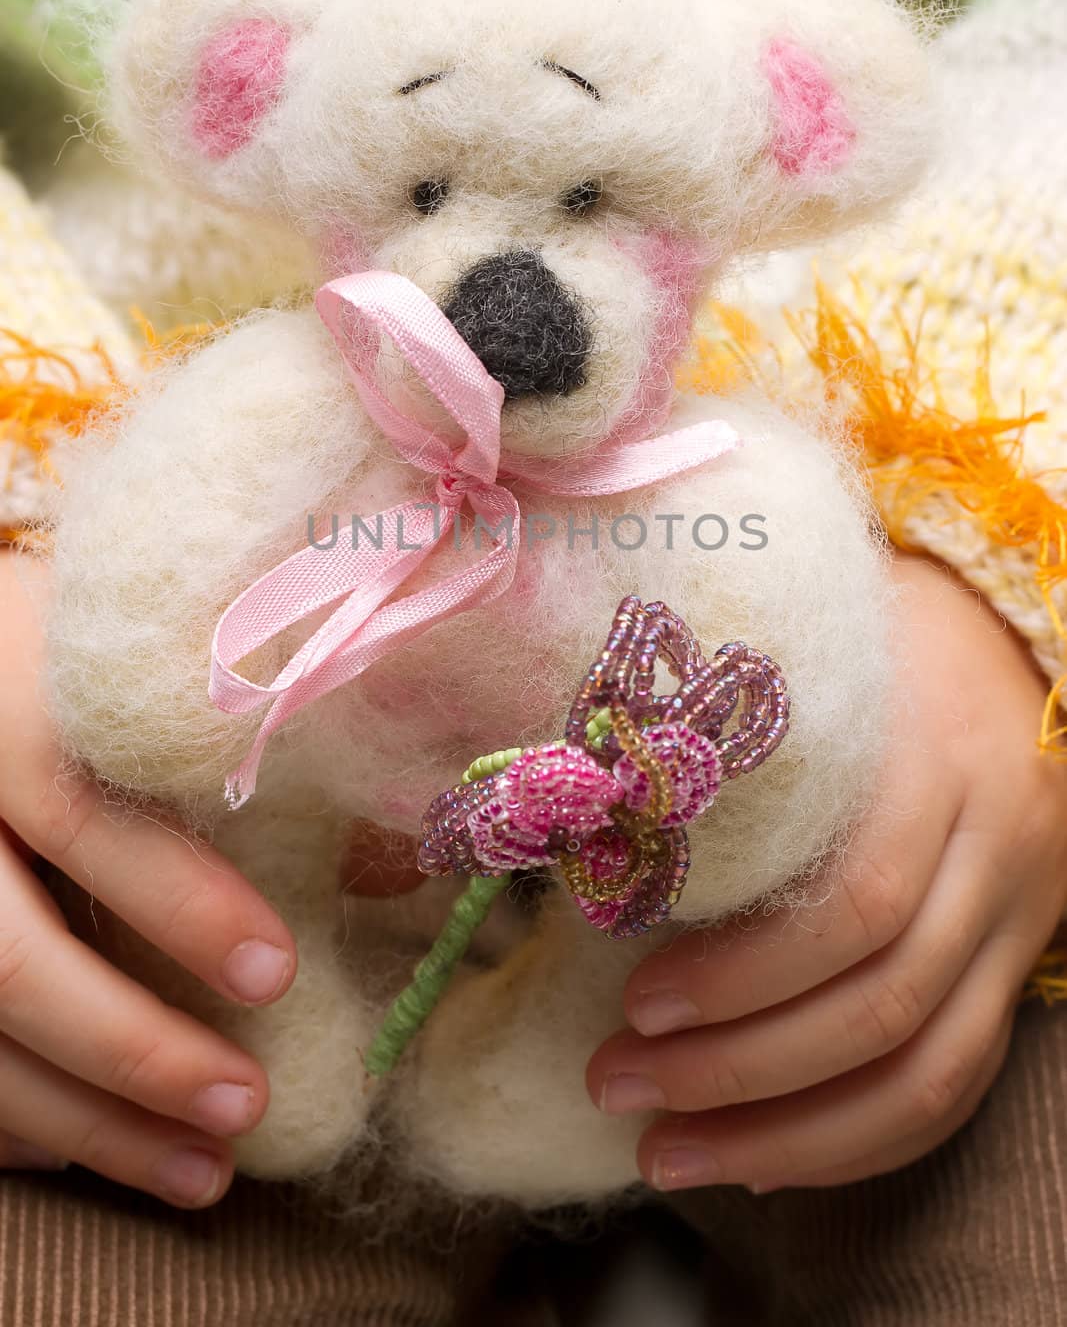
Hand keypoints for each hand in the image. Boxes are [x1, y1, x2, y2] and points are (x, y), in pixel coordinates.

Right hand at [0, 550, 296, 1206]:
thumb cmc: (73, 657)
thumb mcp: (146, 664)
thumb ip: (251, 744)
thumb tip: (396, 863)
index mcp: (4, 704)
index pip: (76, 810)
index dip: (174, 899)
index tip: (278, 971)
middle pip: (9, 960)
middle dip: (132, 1051)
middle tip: (244, 1104)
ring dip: (88, 1126)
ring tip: (205, 1173)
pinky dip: (18, 1126)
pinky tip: (99, 1154)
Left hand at [587, 554, 1066, 1191]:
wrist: (1016, 643)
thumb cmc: (875, 650)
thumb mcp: (813, 668)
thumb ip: (730, 745)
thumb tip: (584, 837)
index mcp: (934, 761)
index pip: (855, 900)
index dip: (742, 973)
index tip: (633, 1004)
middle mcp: (995, 849)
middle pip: (883, 1002)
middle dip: (738, 1068)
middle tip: (616, 1085)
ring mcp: (1019, 918)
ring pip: (929, 1071)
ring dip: (788, 1134)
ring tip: (664, 1153)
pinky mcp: (1019, 965)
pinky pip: (958, 1084)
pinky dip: (859, 1142)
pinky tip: (760, 1161)